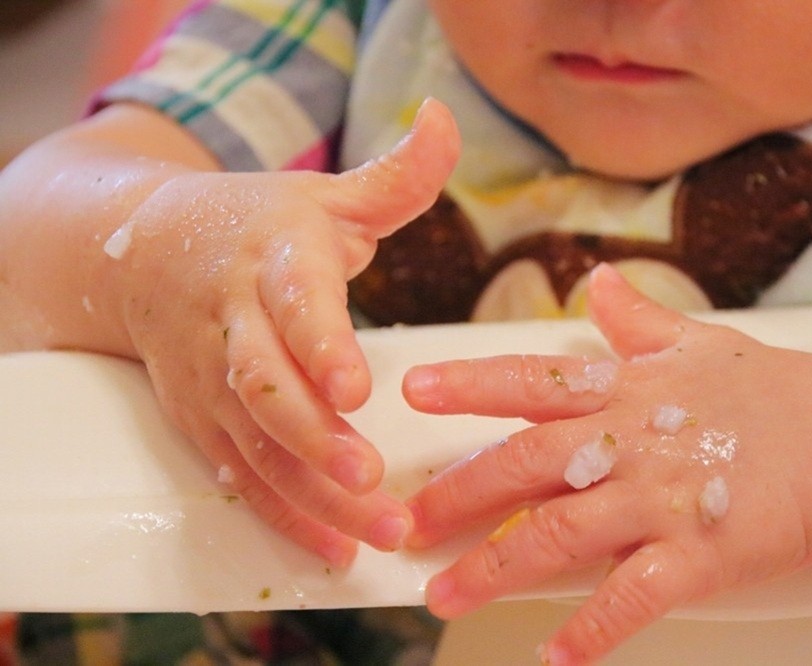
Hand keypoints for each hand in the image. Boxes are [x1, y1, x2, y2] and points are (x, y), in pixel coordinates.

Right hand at [111, 99, 459, 564]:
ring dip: (311, 494)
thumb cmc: (260, 222)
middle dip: (315, 439)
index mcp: (273, 259)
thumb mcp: (327, 193)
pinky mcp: (203, 418)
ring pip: (255, 443)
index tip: (357, 389)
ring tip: (374, 535)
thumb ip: (398, 173)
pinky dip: (283, 514)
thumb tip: (445, 117)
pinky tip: (333, 550)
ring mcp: (212, 378)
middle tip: (370, 480)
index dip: (320, 345)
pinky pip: (241, 474)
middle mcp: (235, 322)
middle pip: (266, 387)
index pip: (294, 302)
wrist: (145, 251)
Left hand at [403, 264, 811, 663]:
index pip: (533, 381)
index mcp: (625, 389)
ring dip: (498, 568)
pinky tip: (554, 654)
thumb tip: (598, 281)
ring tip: (447, 595)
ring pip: (561, 534)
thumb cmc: (770, 392)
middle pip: (527, 465)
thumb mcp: (697, 344)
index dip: (471, 384)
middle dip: (460, 495)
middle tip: (406, 524)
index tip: (414, 389)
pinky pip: (633, 595)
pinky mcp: (702, 553)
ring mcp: (663, 498)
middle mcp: (631, 441)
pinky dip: (592, 627)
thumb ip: (637, 320)